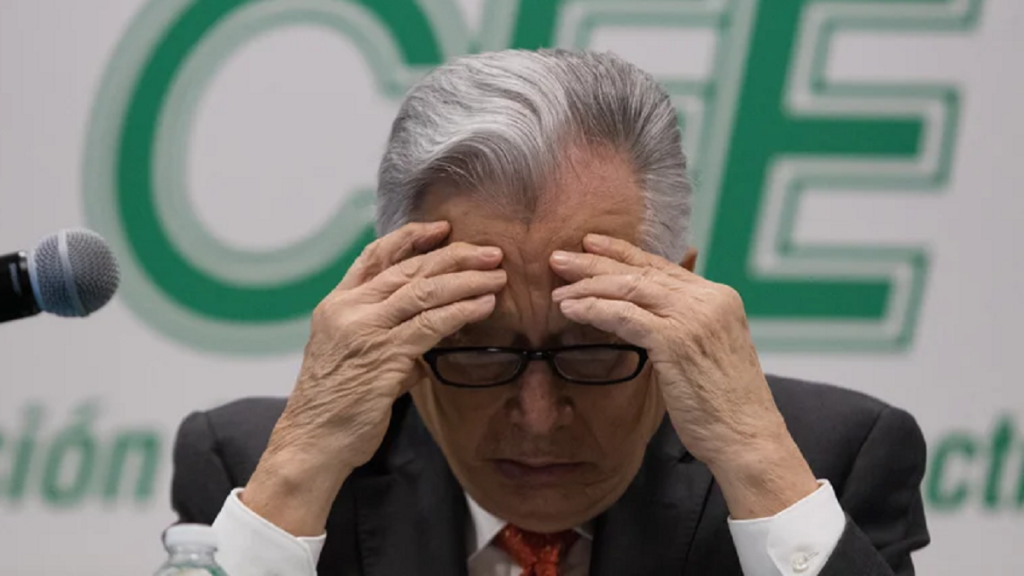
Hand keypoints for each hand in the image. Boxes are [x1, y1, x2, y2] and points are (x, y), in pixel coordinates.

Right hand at [244, 221, 506, 534]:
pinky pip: (431, 324)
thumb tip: (423, 341)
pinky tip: (483, 306)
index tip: (443, 229)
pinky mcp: (385, 356)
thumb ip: (386, 339)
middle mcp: (349, 309)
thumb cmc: (334, 406)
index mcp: (337, 304)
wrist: (311, 442)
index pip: (376, 256)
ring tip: (497, 276)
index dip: (411, 238)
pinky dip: (461, 311)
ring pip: (424, 291)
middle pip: (408, 268)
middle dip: (454, 256)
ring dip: (466, 280)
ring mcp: (366, 330)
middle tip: (489, 253)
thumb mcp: (352, 358)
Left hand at [549, 234, 817, 518]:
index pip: (662, 266)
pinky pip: (623, 316)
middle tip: (560, 258)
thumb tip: (645, 314)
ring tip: (558, 291)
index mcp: (718, 297)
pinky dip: (593, 309)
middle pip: (641, 272)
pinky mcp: (675, 340)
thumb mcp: (708, 352)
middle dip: (596, 262)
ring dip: (587, 287)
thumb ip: (683, 325)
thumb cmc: (724, 406)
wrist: (748, 438)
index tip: (592, 244)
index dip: (623, 253)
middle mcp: (708, 299)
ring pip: (629, 289)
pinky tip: (571, 310)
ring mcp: (693, 317)